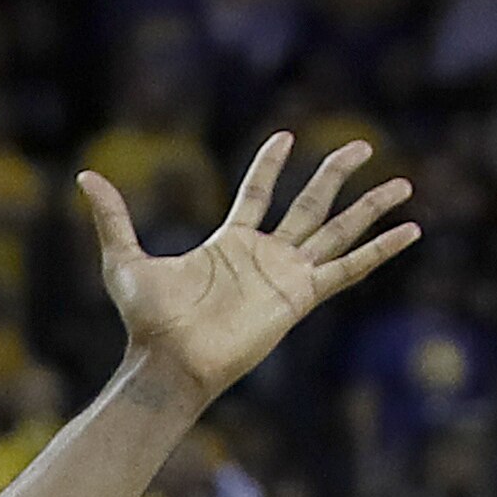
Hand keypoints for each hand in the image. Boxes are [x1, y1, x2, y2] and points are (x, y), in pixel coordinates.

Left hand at [81, 134, 417, 409]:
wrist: (169, 360)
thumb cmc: (147, 320)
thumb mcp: (124, 259)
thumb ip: (113, 217)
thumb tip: (85, 175)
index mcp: (230, 243)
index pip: (258, 194)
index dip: (270, 165)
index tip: (286, 136)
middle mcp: (264, 256)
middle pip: (309, 204)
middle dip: (334, 174)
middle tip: (362, 144)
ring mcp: (286, 275)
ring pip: (337, 230)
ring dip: (370, 207)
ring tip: (405, 182)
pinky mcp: (301, 296)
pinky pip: (348, 268)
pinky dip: (380, 250)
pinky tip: (411, 231)